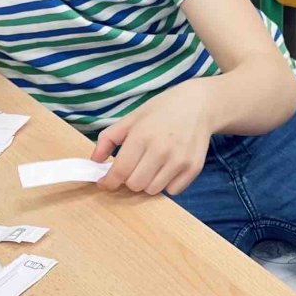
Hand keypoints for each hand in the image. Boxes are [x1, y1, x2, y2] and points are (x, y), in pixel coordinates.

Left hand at [92, 84, 213, 195]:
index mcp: (142, 135)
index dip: (109, 181)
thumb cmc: (162, 110)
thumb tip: (95, 161)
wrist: (200, 105)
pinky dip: (166, 184)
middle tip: (133, 169)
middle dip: (129, 180)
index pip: (120, 171)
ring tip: (151, 166)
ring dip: (147, 183)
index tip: (105, 183)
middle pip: (135, 185)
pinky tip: (167, 168)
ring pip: (153, 190)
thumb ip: (109, 138)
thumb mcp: (132, 117)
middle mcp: (161, 150)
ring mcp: (179, 160)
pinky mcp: (194, 168)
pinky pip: (172, 191)